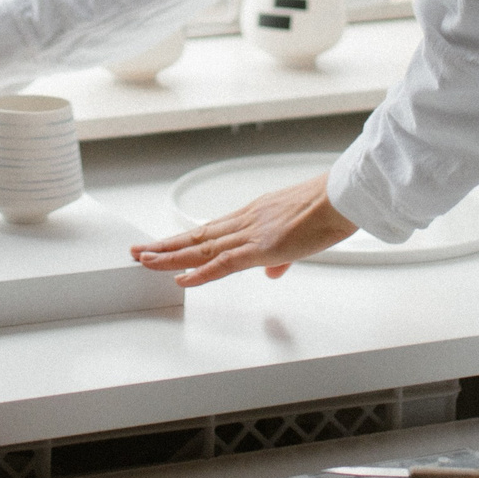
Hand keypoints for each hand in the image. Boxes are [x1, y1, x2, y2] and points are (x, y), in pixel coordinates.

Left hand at [131, 173, 358, 285]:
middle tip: (137, 252)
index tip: (161, 246)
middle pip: (196, 237)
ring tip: (144, 261)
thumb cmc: (327, 211)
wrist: (342, 197)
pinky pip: (224, 263)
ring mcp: (250, 233)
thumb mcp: (298, 236)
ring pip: (201, 248)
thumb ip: (280, 255)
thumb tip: (271, 271)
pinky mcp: (262, 246)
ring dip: (171, 256)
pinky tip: (181, 279)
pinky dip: (201, 272)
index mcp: (252, 216)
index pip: (208, 231)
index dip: (182, 240)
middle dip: (164, 246)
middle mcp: (244, 221)